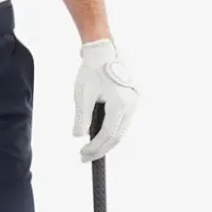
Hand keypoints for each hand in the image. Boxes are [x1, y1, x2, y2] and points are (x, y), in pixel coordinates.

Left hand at [73, 38, 138, 161]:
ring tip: (90, 150)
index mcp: (120, 103)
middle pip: (117, 136)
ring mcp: (133, 104)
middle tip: (84, 158)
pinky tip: (98, 137)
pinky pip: (122, 123)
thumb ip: (82, 116)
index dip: (96, 147)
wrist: (103, 53)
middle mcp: (131, 105)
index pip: (108, 133)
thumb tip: (78, 136)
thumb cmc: (92, 71)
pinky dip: (111, 132)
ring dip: (106, 142)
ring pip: (121, 131)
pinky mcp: (131, 102)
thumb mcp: (82, 93)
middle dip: (100, 149)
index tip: (83, 154)